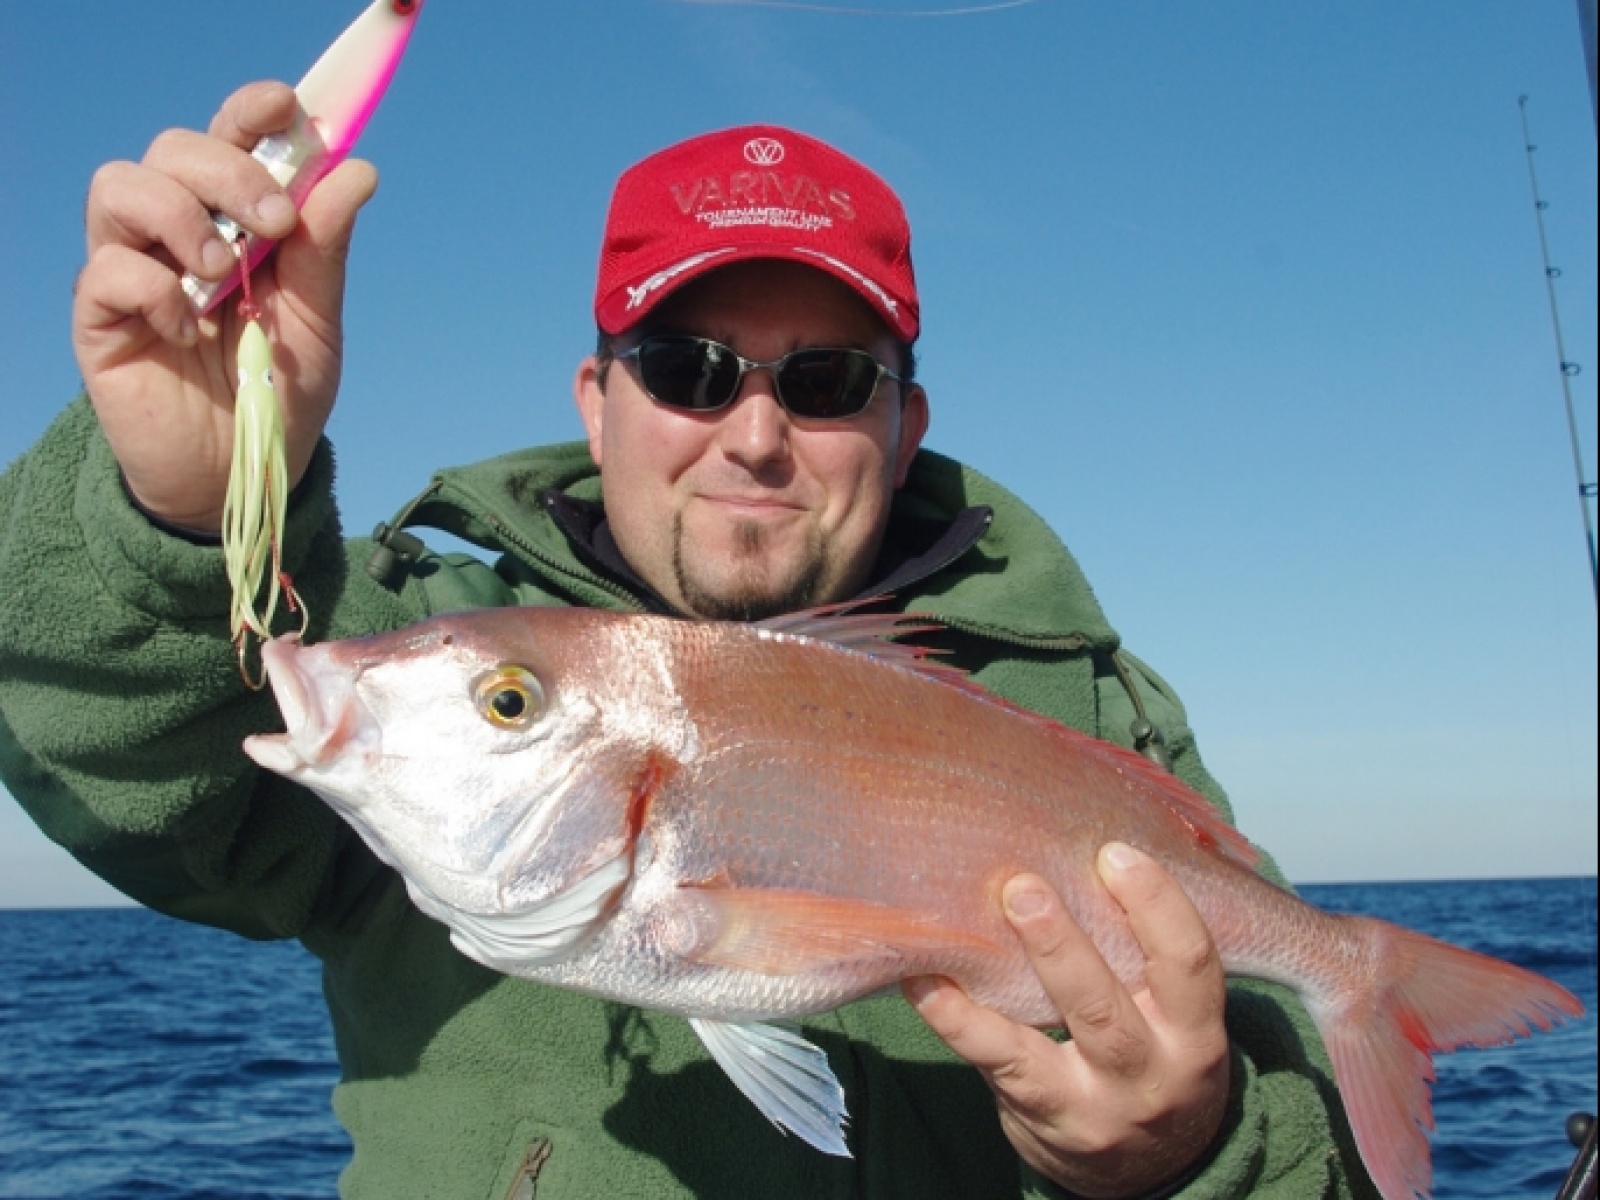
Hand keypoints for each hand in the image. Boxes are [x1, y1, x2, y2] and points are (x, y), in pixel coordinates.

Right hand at [74, 81, 378, 529]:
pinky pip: (107, 269)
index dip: (250, 110)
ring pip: (121, 186)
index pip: (228, 137)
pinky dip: (155, 288)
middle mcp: (175, 231)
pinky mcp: (100, 317)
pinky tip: (191, 329)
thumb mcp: (317, 322)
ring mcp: (132, 269)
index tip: (287, 110)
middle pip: (174, 148)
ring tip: (225, 274)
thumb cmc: (277, 390)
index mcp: (232, 220)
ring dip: (182, 216)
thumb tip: (355, 170)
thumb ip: (326, 250)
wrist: (242, 473)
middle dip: (229, 171)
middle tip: (275, 223)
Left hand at [904, 844, 1230, 1198]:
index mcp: (1196, 1034)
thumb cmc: (1151, 1058)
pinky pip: (995, 1061)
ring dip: (1005, 979)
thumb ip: (1146, 953)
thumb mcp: (1176, 1019)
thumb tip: (1092, 847)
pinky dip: (955, 1017)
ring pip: (1049, 1039)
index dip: (1158, 904)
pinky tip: (923, 978)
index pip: (1191, 962)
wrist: (1142, 1173)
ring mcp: (1096, 1105)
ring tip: (973, 921)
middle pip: (1107, 1005)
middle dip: (1064, 943)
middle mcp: (1153, 1073)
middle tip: (1023, 884)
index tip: (1115, 853)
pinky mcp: (1044, 1120)